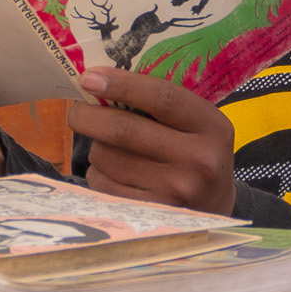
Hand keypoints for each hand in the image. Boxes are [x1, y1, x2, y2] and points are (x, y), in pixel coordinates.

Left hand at [71, 68, 236, 213]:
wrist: (213, 211)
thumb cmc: (195, 155)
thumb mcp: (196, 126)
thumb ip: (159, 105)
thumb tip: (100, 83)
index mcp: (211, 127)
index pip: (162, 98)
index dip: (121, 85)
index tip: (89, 77)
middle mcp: (198, 160)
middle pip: (125, 130)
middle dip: (89, 116)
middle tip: (77, 110)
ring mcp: (175, 191)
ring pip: (108, 157)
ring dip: (97, 148)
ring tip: (110, 148)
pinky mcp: (151, 213)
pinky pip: (103, 185)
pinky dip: (98, 173)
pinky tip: (113, 174)